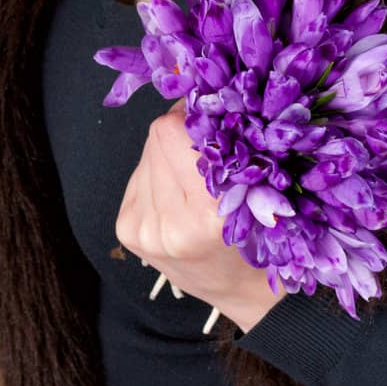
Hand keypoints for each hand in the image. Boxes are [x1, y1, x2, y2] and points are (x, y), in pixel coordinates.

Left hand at [116, 100, 282, 332]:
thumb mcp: (259, 191)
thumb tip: (196, 96)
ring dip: (170, 153)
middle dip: (182, 131)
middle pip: (157, 136)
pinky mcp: (127, 231)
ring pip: (147, 152)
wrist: (238, 289)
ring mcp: (143, 231)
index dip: (193, 115)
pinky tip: (176, 193)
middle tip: (208, 147)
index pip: (171, 131)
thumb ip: (228, 148)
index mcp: (207, 216)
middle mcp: (168, 226)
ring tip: (194, 178)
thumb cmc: (258, 236)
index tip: (214, 117)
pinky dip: (158, 174)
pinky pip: (137, 175)